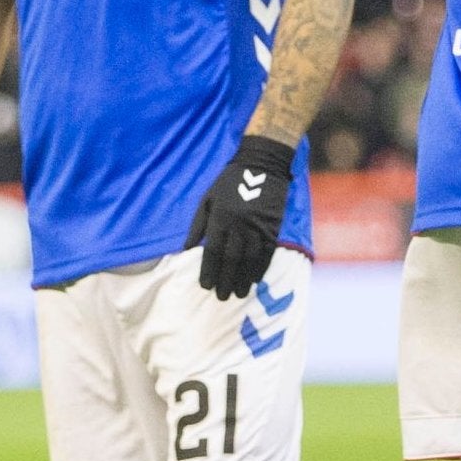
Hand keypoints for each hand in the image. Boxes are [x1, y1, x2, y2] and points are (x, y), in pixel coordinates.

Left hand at [186, 136, 293, 299]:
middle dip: (225, 280)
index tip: (205, 286)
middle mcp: (238, 225)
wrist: (261, 164)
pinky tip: (255, 279)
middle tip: (221, 297)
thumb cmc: (229, 182)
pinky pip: (267, 252)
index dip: (208, 270)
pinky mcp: (273, 226)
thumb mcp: (206, 199)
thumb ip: (197, 225)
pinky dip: (261, 267)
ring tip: (238, 294)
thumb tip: (186, 250)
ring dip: (243, 279)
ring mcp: (257, 226)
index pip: (212, 251)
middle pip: (230, 259)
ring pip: (249, 259)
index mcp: (219, 217)